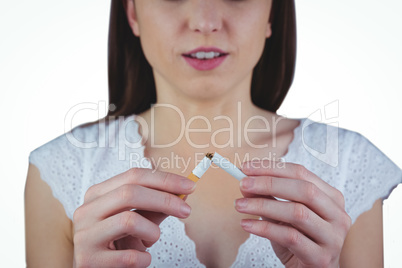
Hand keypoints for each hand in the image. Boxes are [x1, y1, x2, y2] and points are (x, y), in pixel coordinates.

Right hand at [72, 168, 195, 267]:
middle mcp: (86, 211)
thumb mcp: (136, 220)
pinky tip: (142, 259)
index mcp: (97, 194)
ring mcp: (84, 236)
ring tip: (152, 240)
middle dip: (164, 200)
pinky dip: (144, 258)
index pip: (133, 176)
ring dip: (152, 231)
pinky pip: (129, 256)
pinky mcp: (88, 260)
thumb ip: (156, 205)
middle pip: (129, 193)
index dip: (164, 179)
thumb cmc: (117, 242)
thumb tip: (184, 192)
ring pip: (129, 221)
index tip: (189, 185)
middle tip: (186, 210)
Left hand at [235, 160, 351, 267]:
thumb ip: (268, 197)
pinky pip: (290, 237)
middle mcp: (337, 215)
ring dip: (263, 206)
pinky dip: (264, 229)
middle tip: (243, 183)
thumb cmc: (300, 240)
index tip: (247, 168)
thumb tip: (246, 183)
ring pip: (297, 213)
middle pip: (304, 190)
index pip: (301, 173)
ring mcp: (332, 237)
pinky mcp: (321, 257)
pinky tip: (247, 224)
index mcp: (331, 197)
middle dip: (269, 183)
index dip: (272, 168)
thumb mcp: (283, 215)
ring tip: (240, 205)